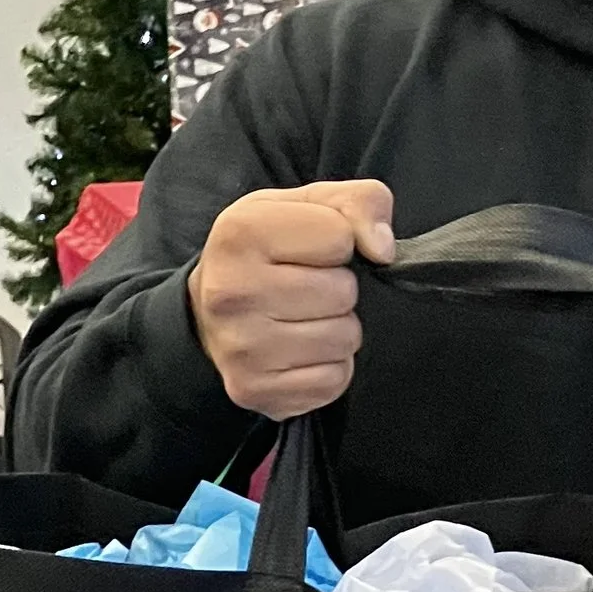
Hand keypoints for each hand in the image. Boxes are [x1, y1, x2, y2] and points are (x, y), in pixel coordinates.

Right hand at [189, 179, 394, 418]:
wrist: (209, 313)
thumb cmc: (268, 252)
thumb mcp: (307, 205)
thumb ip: (359, 202)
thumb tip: (383, 249)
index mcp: (242, 232)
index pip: (341, 237)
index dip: (340, 242)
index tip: (313, 249)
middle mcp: (231, 291)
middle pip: (343, 292)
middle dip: (339, 288)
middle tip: (308, 288)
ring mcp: (240, 347)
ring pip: (343, 338)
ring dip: (337, 328)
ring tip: (304, 318)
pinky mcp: (253, 389)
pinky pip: (333, 380)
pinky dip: (328, 367)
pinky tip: (300, 351)